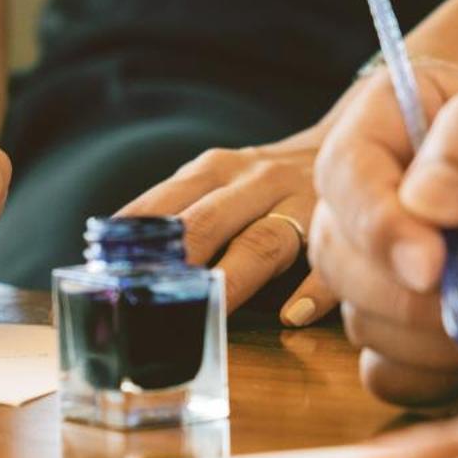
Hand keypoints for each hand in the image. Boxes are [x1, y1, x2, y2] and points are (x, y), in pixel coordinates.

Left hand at [119, 128, 331, 323]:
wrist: (351, 141)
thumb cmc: (265, 181)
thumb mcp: (219, 180)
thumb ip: (177, 210)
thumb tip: (113, 257)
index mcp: (214, 170)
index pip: (164, 208)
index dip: (133, 245)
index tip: (106, 278)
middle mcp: (254, 181)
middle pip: (208, 223)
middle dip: (176, 263)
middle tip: (148, 304)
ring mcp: (299, 202)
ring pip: (263, 242)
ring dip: (233, 279)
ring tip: (209, 314)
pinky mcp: (336, 228)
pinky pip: (326, 261)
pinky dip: (313, 289)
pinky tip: (293, 315)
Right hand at [309, 63, 457, 406]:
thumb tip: (418, 200)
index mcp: (405, 122)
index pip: (345, 171)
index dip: (375, 223)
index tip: (431, 265)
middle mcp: (389, 194)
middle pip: (340, 257)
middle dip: (417, 297)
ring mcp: (404, 267)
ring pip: (363, 320)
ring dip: (445, 340)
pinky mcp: (426, 333)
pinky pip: (390, 373)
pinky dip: (440, 376)